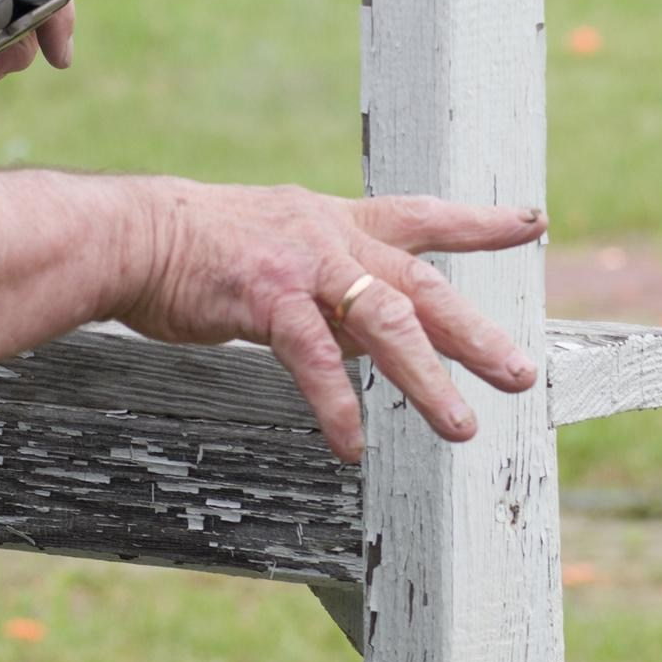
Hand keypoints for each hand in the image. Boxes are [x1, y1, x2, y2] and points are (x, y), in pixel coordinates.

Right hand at [115, 181, 546, 462]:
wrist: (130, 234)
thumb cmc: (196, 250)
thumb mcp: (278, 254)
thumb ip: (329, 289)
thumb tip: (372, 334)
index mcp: (335, 223)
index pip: (421, 216)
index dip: (478, 223)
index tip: (532, 223)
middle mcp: (329, 238)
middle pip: (420, 284)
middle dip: (474, 332)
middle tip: (520, 374)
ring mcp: (301, 266)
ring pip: (383, 320)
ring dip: (426, 378)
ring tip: (459, 426)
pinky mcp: (265, 297)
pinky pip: (313, 357)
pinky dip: (337, 403)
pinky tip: (352, 445)